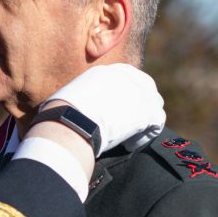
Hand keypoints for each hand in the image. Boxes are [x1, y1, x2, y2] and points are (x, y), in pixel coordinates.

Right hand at [39, 64, 164, 154]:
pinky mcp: (148, 111)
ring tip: (126, 138)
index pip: (127, 80)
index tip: (117, 113)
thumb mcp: (72, 96)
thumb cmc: (62, 115)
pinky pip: (155, 124)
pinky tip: (129, 144)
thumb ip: (85, 96)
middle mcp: (126, 76)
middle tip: (125, 126)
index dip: (125, 98)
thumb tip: (75, 107)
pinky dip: (143, 136)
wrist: (71, 123)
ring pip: (152, 106)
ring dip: (142, 122)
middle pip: (144, 90)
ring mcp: (140, 92)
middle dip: (138, 108)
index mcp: (107, 71)